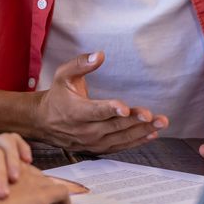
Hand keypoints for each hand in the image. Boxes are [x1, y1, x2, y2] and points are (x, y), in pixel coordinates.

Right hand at [0, 164, 70, 203]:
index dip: (30, 185)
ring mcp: (33, 182)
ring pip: (52, 185)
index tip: (29, 199)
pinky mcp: (42, 195)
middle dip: (44, 191)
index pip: (25, 172)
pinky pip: (62, 194)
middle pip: (41, 178)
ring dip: (54, 199)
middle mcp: (22, 171)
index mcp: (6, 167)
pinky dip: (65, 203)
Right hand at [33, 51, 167, 152]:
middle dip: (135, 121)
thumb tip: (99, 55)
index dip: (110, 110)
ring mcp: (92, 141)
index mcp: (76, 111)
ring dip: (142, 132)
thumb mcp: (63, 75)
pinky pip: (120, 146)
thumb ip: (80, 64)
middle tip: (154, 116)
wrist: (44, 122)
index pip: (96, 111)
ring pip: (120, 138)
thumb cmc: (57, 96)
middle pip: (114, 126)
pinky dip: (136, 141)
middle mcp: (85, 130)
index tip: (125, 108)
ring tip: (160, 124)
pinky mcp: (98, 148)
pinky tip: (151, 134)